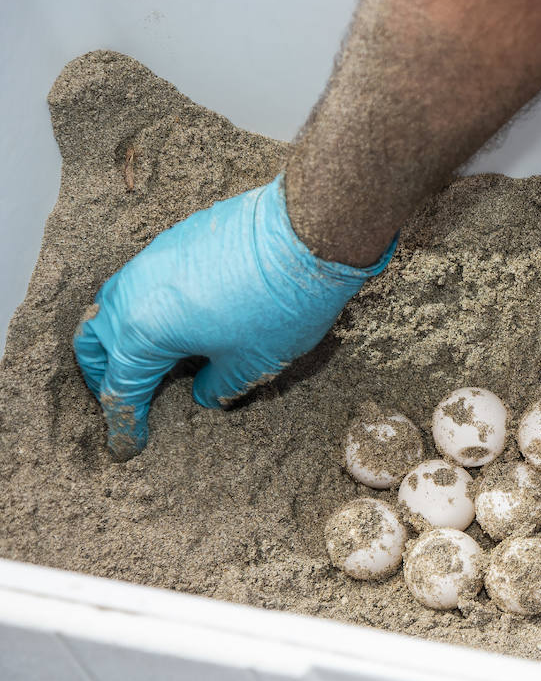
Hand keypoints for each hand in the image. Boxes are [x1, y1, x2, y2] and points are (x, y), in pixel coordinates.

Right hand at [73, 175, 391, 459]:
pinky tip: (176, 320)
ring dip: (120, 337)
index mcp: (140, 331)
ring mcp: (150, 260)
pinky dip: (145, 308)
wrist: (305, 233)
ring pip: (114, 306)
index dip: (124, 422)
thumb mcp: (251, 363)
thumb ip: (218, 387)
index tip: (126, 446)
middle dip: (103, 375)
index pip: (121, 387)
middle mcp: (133, 293)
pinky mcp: (174, 240)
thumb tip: (203, 394)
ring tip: (147, 360)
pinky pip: (142, 281)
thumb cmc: (278, 305)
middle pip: (96, 342)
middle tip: (124, 399)